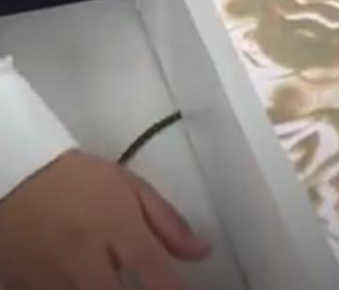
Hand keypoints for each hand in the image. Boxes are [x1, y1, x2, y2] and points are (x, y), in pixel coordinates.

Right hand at [0, 151, 210, 289]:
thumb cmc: (79, 180)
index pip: (156, 274)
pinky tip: (87, 280)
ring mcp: (54, 282)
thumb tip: (203, 251)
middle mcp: (87, 261)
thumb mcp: (129, 187)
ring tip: (109, 276)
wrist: (17, 177)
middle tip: (144, 284)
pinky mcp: (29, 289)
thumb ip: (167, 223)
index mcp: (117, 229)